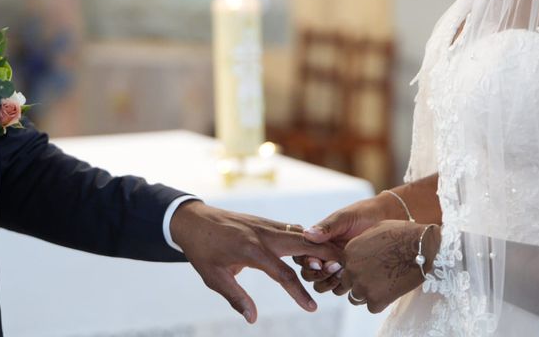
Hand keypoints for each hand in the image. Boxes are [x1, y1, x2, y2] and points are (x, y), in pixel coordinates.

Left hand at [170, 201, 343, 323]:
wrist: (193, 219)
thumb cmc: (202, 251)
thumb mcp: (213, 278)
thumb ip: (235, 297)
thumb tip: (252, 319)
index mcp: (251, 250)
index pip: (283, 274)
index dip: (299, 293)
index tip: (312, 308)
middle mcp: (263, 234)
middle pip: (302, 243)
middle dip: (325, 255)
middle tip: (344, 268)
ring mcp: (265, 225)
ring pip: (300, 233)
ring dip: (318, 245)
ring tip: (334, 261)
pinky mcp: (265, 222)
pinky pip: (291, 229)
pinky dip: (306, 239)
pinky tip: (314, 250)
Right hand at [295, 194, 404, 292]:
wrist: (387, 218)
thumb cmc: (364, 214)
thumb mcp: (344, 218)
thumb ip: (327, 227)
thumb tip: (307, 234)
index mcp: (317, 241)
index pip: (301, 255)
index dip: (306, 261)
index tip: (318, 261)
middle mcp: (323, 255)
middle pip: (308, 273)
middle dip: (318, 273)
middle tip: (335, 265)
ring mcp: (336, 266)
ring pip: (320, 284)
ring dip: (328, 281)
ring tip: (344, 270)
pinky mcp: (350, 274)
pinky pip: (338, 289)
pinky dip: (342, 286)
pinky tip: (353, 275)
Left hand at [336, 220, 440, 313]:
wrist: (421, 247)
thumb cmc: (402, 234)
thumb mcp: (375, 230)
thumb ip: (362, 243)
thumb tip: (360, 250)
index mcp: (349, 251)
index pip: (344, 266)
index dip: (355, 269)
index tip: (367, 269)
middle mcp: (352, 269)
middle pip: (347, 283)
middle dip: (358, 283)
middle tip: (375, 280)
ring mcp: (363, 285)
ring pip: (356, 297)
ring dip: (367, 294)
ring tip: (383, 286)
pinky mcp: (376, 299)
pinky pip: (372, 307)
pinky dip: (381, 302)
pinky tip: (391, 292)